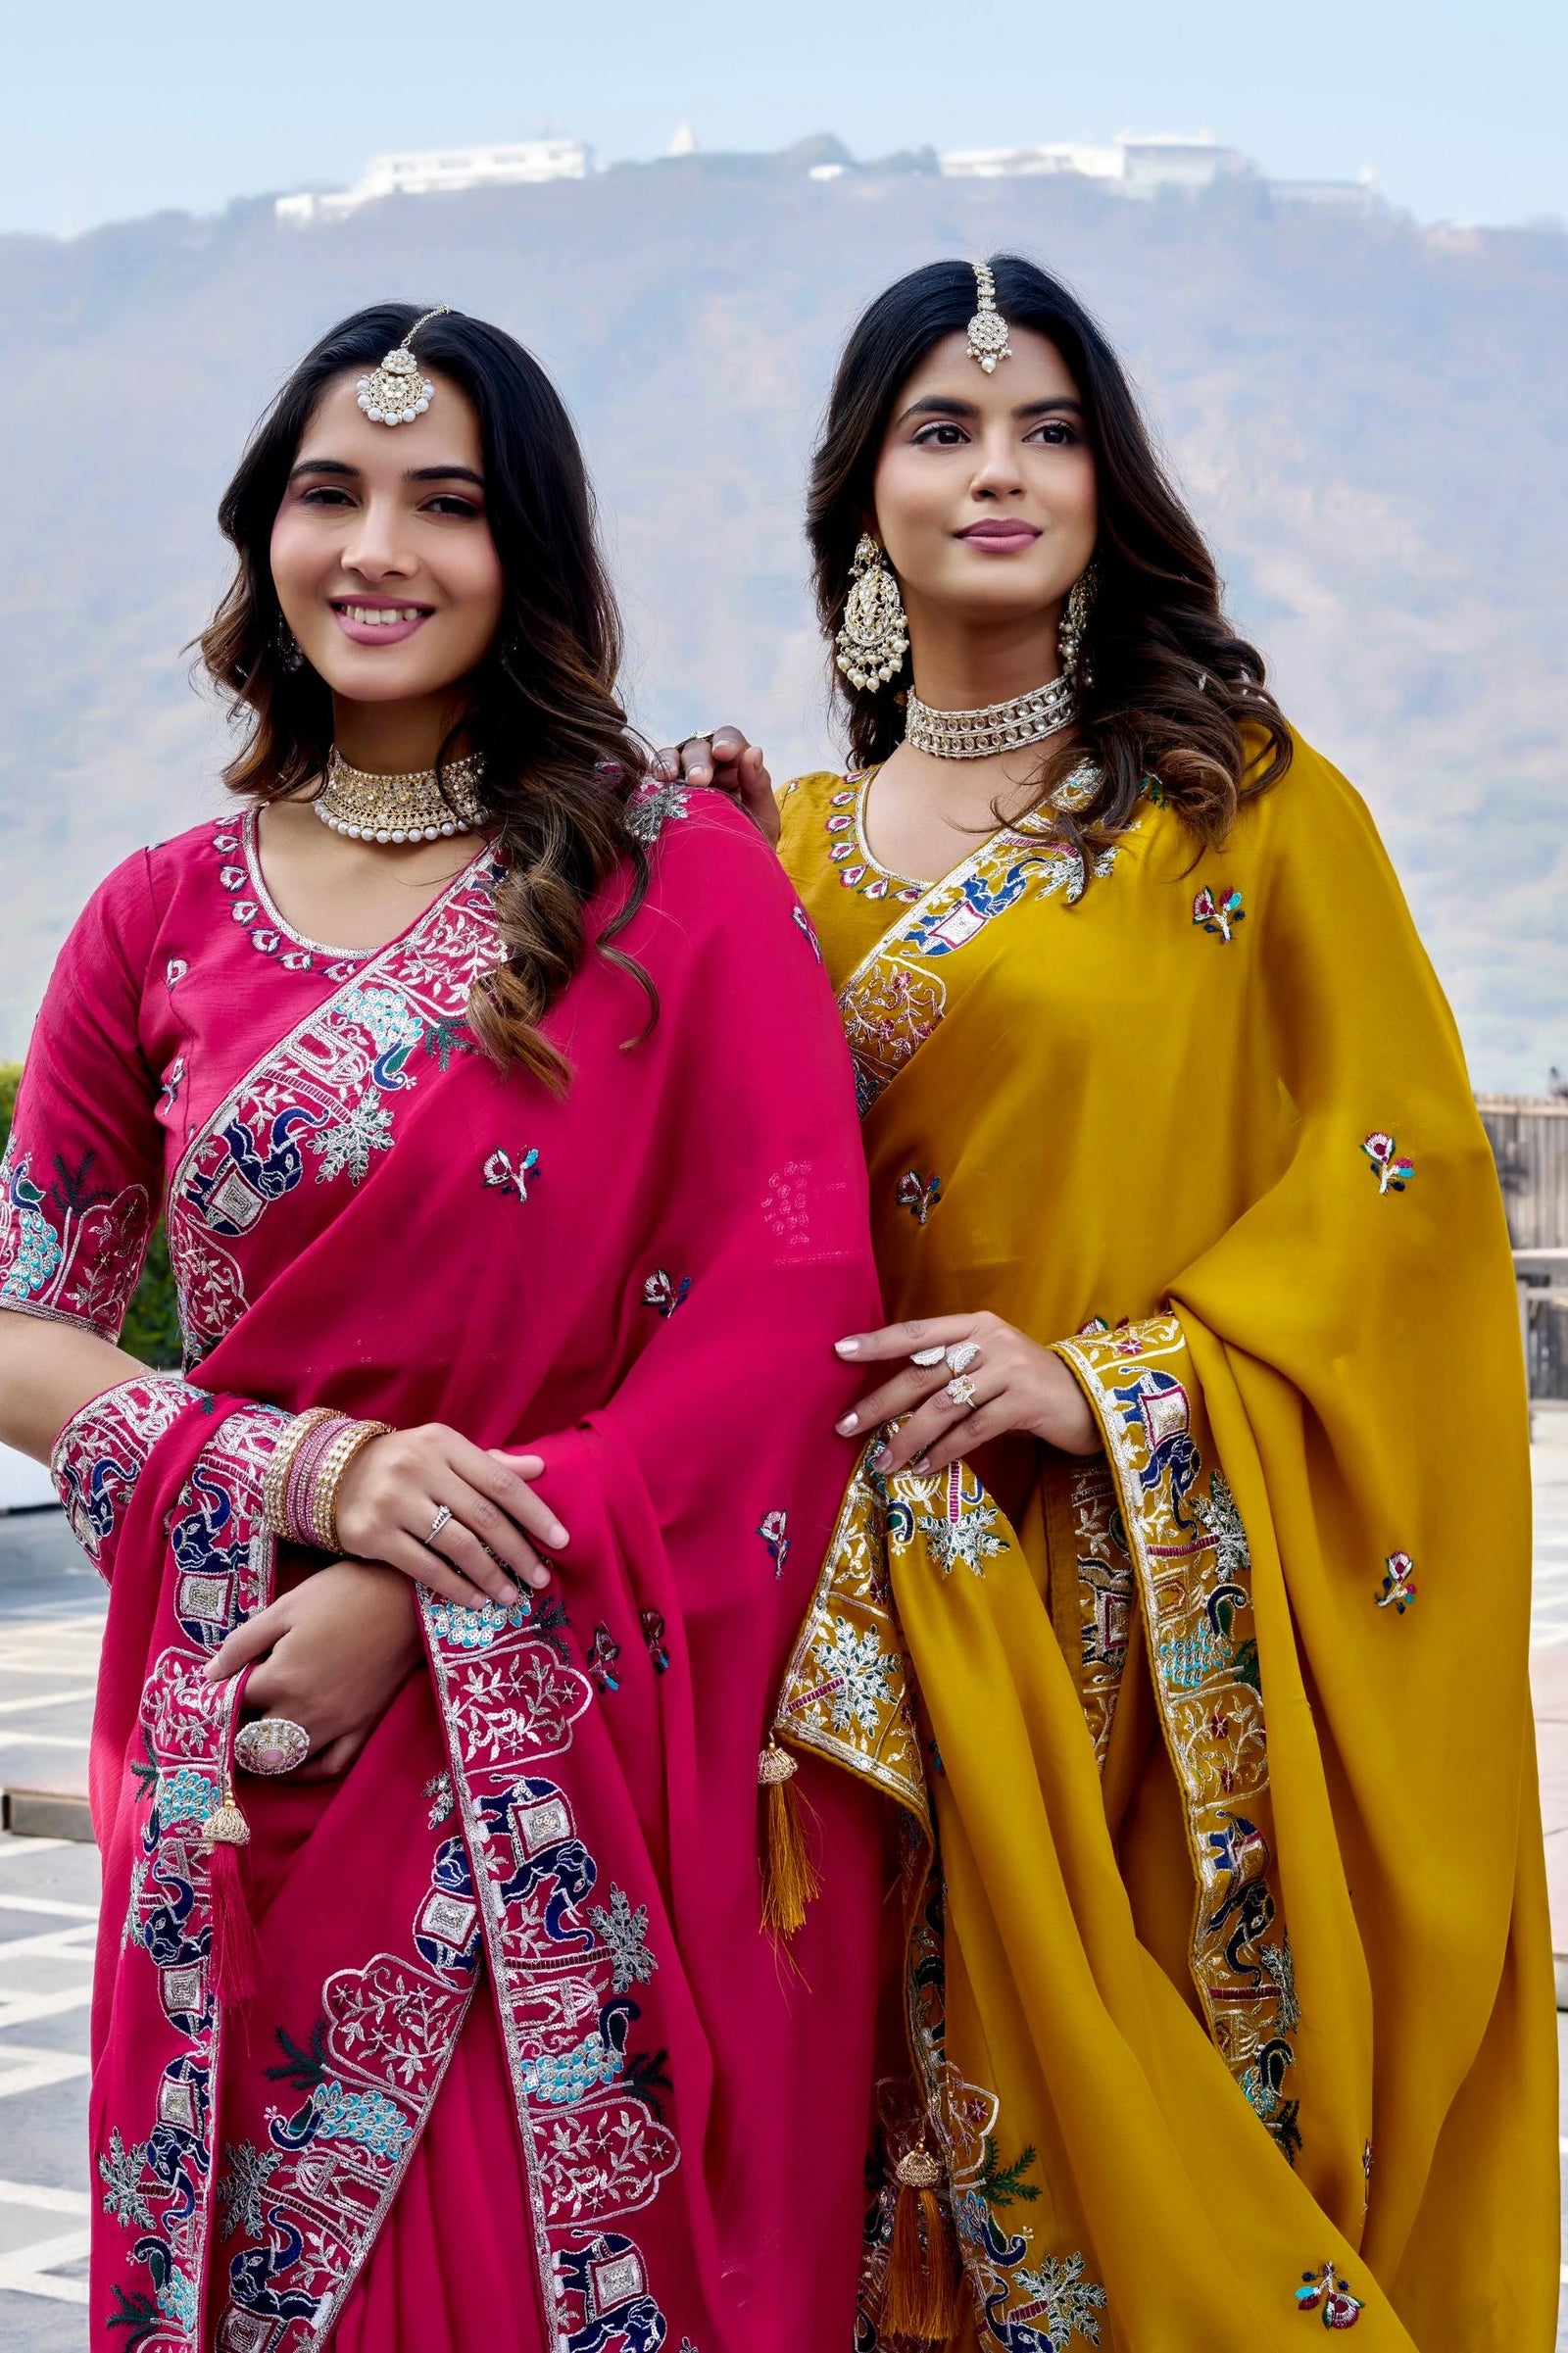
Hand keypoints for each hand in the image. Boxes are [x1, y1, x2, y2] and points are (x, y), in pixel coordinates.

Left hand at [203, 1558, 423, 1780]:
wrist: (406, 1598)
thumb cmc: (342, 1594)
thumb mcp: (285, 1608)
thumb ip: (243, 1643)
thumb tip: (209, 1675)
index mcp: (280, 1679)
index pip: (233, 1703)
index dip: (216, 1698)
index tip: (207, 1694)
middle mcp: (304, 1711)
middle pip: (253, 1740)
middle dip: (234, 1732)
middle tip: (226, 1719)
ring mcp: (336, 1724)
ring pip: (287, 1760)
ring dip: (262, 1756)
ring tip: (248, 1744)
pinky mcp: (362, 1727)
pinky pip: (331, 1766)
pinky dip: (307, 1772)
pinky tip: (293, 1764)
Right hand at [333, 1428, 567, 1606]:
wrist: (333, 1476)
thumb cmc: (405, 1465)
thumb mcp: (444, 1453)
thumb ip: (490, 1464)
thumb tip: (540, 1469)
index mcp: (444, 1443)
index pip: (500, 1481)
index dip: (535, 1513)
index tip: (561, 1541)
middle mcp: (418, 1468)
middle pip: (483, 1517)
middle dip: (518, 1552)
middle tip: (541, 1578)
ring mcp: (393, 1501)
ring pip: (457, 1546)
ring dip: (490, 1576)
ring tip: (511, 1596)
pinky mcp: (372, 1534)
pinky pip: (425, 1567)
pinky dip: (455, 1587)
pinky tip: (475, 1600)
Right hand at [651, 727, 778, 845]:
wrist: (728, 870)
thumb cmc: (751, 838)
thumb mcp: (762, 815)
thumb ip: (759, 784)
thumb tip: (754, 751)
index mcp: (736, 762)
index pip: (729, 738)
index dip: (726, 741)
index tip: (723, 752)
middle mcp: (708, 762)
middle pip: (699, 747)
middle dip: (698, 761)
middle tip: (698, 781)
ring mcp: (684, 774)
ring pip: (673, 755)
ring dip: (670, 763)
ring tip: (667, 778)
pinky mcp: (665, 789)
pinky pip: (656, 775)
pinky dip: (654, 775)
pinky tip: (655, 785)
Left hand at [833, 1312, 1099, 1475]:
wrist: (1092, 1400)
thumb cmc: (1030, 1385)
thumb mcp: (991, 1365)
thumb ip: (952, 1371)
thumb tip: (893, 1398)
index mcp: (976, 1325)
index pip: (917, 1332)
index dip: (878, 1342)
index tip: (839, 1352)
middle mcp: (991, 1341)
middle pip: (923, 1373)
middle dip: (881, 1402)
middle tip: (847, 1426)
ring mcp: (1010, 1369)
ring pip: (944, 1406)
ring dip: (908, 1437)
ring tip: (884, 1460)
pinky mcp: (1026, 1402)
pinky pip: (973, 1431)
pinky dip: (945, 1452)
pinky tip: (925, 1467)